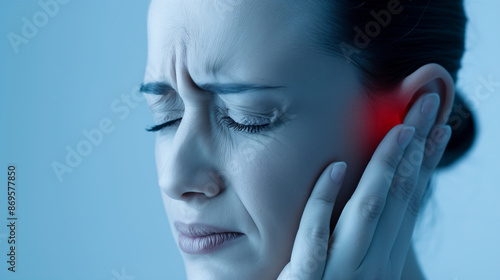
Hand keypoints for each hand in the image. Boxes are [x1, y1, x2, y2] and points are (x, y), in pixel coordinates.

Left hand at [277, 93, 451, 279]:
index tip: (437, 129)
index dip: (425, 164)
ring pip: (368, 212)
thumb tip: (378, 197)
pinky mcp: (305, 279)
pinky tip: (335, 168)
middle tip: (428, 106)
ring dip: (385, 168)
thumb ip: (366, 237)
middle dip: (415, 150)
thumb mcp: (358, 268)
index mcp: (385, 259)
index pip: (411, 203)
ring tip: (399, 130)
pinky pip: (315, 236)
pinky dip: (325, 200)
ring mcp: (340, 272)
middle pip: (399, 197)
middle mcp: (372, 264)